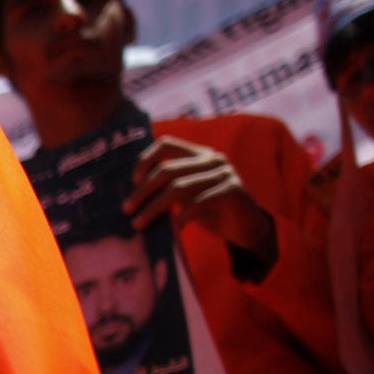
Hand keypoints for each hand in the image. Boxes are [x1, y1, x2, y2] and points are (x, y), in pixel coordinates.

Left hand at [125, 138, 275, 265]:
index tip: (132, 181)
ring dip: (154, 207)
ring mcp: (224, 174)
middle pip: (168, 170)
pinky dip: (181, 216)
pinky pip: (199, 202)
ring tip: (139, 223)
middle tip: (127, 209)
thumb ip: (168, 188)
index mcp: (199, 154)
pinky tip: (172, 228)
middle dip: (143, 191)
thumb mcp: (187, 195)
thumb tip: (131, 196)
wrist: (246, 228)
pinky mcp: (233, 191)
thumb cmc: (210, 211)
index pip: (166, 144)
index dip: (145, 159)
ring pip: (179, 188)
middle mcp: (212, 159)